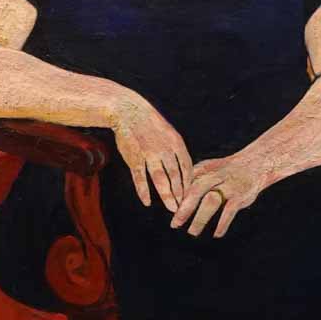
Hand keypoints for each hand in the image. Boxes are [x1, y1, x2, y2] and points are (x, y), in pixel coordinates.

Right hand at [111, 93, 191, 210]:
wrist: (129, 111)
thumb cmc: (149, 123)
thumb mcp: (169, 132)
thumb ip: (176, 150)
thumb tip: (184, 167)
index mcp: (176, 143)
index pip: (187, 167)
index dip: (189, 183)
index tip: (191, 195)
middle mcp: (165, 149)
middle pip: (176, 176)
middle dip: (181, 194)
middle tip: (185, 208)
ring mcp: (149, 154)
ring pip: (160, 179)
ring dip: (167, 195)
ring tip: (172, 208)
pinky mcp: (134, 157)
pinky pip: (140, 177)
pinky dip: (143, 190)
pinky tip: (146, 202)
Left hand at [171, 152, 271, 237]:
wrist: (255, 164)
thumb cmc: (226, 170)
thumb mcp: (209, 168)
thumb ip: (193, 180)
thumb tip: (175, 197)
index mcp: (205, 169)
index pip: (187, 183)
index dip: (177, 197)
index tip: (169, 210)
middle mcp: (216, 176)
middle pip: (196, 191)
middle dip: (185, 209)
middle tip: (175, 224)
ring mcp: (229, 186)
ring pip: (211, 202)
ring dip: (200, 218)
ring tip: (192, 232)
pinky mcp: (240, 196)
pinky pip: (229, 212)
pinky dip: (222, 224)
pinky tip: (216, 234)